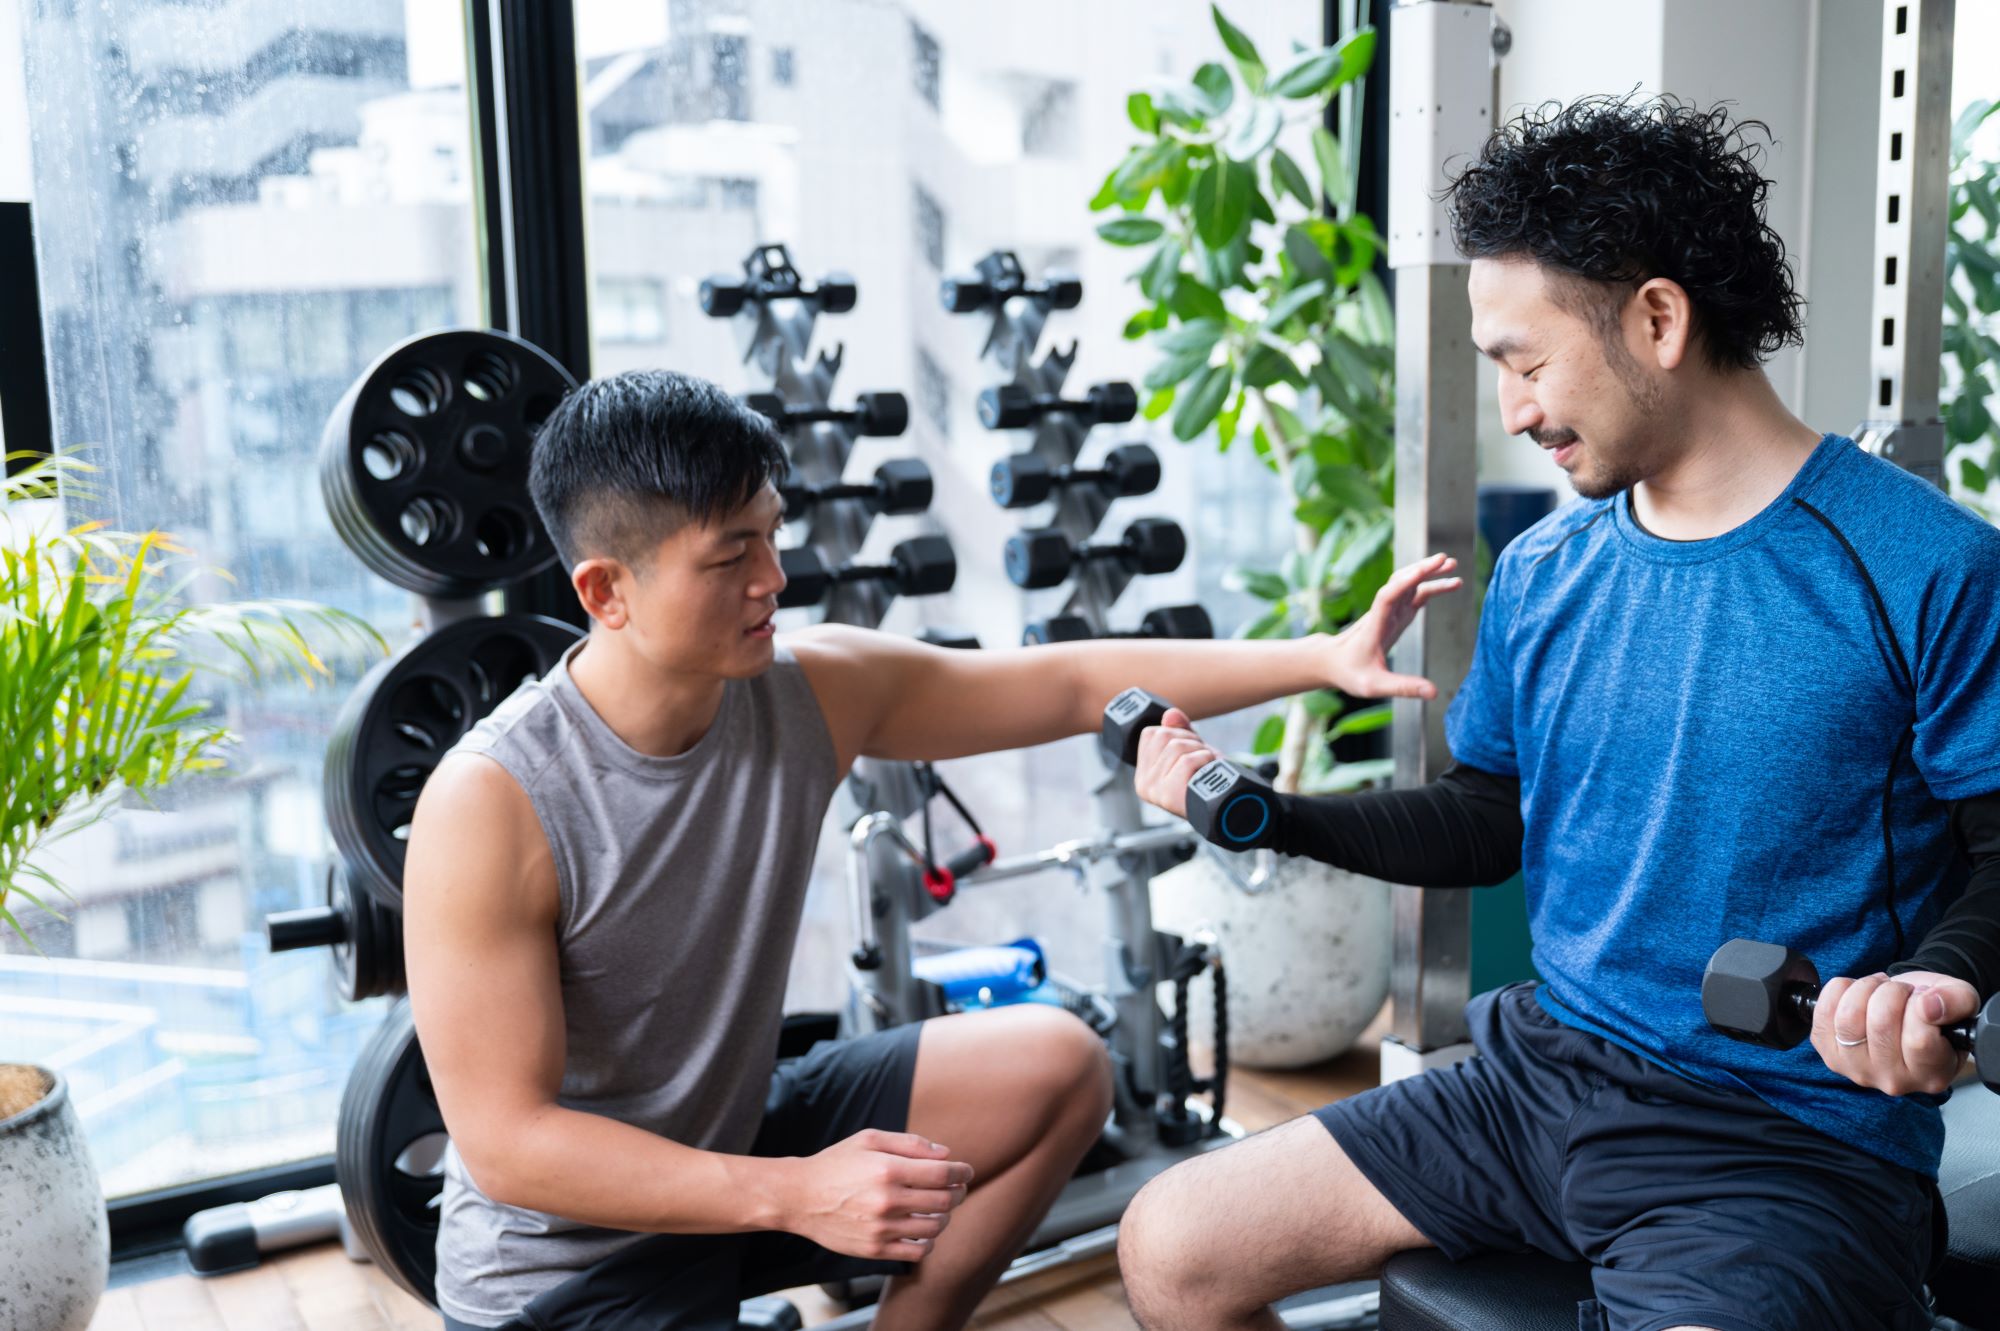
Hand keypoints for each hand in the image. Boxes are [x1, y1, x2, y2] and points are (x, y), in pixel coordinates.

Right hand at [784, 1129, 972, 1261]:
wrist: (800, 1197)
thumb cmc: (836, 1164)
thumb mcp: (869, 1140)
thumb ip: (910, 1143)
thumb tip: (945, 1154)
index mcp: (888, 1169)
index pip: (942, 1174)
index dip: (962, 1172)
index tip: (966, 1171)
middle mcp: (887, 1200)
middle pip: (944, 1201)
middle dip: (958, 1192)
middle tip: (957, 1188)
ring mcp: (882, 1229)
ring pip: (935, 1227)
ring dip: (945, 1216)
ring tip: (939, 1207)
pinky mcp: (875, 1250)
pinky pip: (917, 1251)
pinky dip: (929, 1241)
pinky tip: (923, 1228)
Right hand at [1133, 707, 1218, 819]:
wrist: (1228, 809)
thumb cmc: (1209, 782)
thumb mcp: (1193, 752)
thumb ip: (1179, 732)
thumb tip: (1171, 713)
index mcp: (1143, 774)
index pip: (1150, 734)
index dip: (1177, 733)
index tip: (1191, 750)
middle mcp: (1144, 784)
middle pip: (1164, 735)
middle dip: (1191, 740)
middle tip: (1202, 759)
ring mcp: (1154, 791)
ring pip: (1177, 746)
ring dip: (1201, 751)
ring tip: (1206, 767)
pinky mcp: (1169, 796)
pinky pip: (1187, 761)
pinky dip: (1205, 761)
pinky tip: (1207, 773)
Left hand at [1321, 552, 1462, 699]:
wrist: (1331, 663)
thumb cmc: (1350, 673)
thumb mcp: (1375, 686)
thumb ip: (1404, 687)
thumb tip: (1434, 693)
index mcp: (1375, 625)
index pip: (1388, 597)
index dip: (1405, 582)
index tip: (1424, 570)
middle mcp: (1382, 613)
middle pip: (1400, 582)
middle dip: (1422, 569)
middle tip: (1446, 560)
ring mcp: (1389, 613)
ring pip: (1408, 585)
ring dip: (1428, 574)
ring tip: (1453, 567)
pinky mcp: (1394, 617)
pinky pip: (1413, 597)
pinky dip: (1429, 588)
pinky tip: (1447, 585)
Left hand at [1810, 970, 1976, 1095]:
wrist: (1905, 1009)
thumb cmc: (1933, 1007)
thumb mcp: (1960, 999)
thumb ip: (1957, 1002)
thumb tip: (1930, 1006)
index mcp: (1932, 1074)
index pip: (1919, 1040)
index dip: (1919, 1005)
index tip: (1923, 999)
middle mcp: (1894, 1080)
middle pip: (1880, 1024)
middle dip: (1891, 992)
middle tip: (1900, 991)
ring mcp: (1858, 1070)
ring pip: (1848, 1018)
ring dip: (1864, 989)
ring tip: (1878, 991)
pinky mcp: (1829, 1054)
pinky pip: (1822, 1014)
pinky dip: (1838, 991)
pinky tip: (1855, 993)